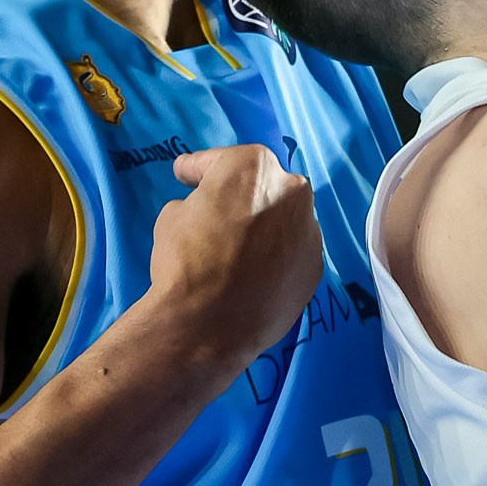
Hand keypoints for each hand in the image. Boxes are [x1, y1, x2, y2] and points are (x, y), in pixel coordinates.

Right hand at [149, 144, 323, 372]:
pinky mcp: (315, 267)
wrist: (210, 323)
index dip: (199, 169)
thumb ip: (196, 203)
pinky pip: (292, 253)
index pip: (222, 161)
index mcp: (255, 168)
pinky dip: (277, 258)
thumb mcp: (171, 217)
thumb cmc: (186, 260)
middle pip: (264, 187)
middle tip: (219, 213)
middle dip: (243, 196)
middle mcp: (293, 191)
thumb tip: (204, 211)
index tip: (185, 175)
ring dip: (265, 228)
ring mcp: (310, 231)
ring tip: (240, 249)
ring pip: (284, 221)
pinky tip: (256, 274)